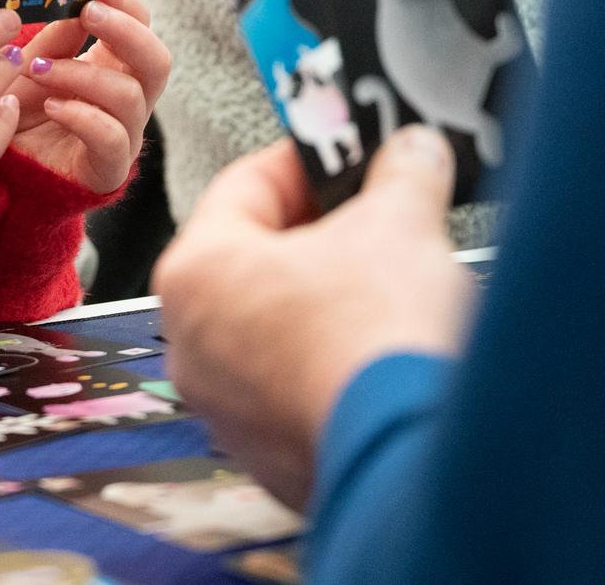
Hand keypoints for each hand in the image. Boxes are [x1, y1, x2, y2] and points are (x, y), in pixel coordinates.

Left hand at [6, 0, 170, 193]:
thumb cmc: (17, 110)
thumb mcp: (30, 62)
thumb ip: (54, 36)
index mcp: (114, 65)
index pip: (141, 26)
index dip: (126, 2)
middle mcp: (128, 97)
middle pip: (157, 60)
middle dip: (125, 31)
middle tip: (88, 12)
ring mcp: (123, 133)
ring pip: (131, 96)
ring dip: (84, 75)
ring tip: (40, 70)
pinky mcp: (107, 168)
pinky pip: (113, 139)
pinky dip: (83, 116)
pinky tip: (52, 106)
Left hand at [154, 129, 474, 507]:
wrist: (411, 454)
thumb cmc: (375, 339)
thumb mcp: (401, 222)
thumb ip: (403, 171)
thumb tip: (412, 151)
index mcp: (195, 272)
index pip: (244, 184)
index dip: (307, 157)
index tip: (345, 149)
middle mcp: (192, 344)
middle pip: (257, 258)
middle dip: (323, 230)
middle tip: (378, 211)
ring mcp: (226, 408)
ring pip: (277, 325)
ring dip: (331, 296)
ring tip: (394, 280)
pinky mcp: (270, 455)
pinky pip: (297, 384)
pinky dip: (337, 359)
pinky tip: (387, 347)